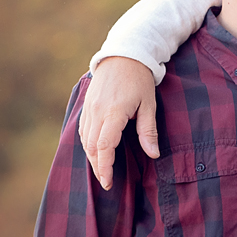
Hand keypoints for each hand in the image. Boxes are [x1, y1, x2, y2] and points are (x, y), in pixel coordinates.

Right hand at [78, 56, 158, 189]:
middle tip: (106, 182)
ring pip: (84, 140)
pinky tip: (95, 151)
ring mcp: (89, 107)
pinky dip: (87, 144)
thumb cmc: (139, 79)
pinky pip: (82, 130)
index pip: (104, 147)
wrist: (124, 54)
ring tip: (102, 170)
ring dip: (92, 157)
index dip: (105, 167)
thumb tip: (153, 155)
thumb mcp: (148, 104)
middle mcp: (97, 111)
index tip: (109, 182)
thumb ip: (148, 131)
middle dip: (98, 167)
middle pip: (91, 147)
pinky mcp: (87, 105)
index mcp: (113, 112)